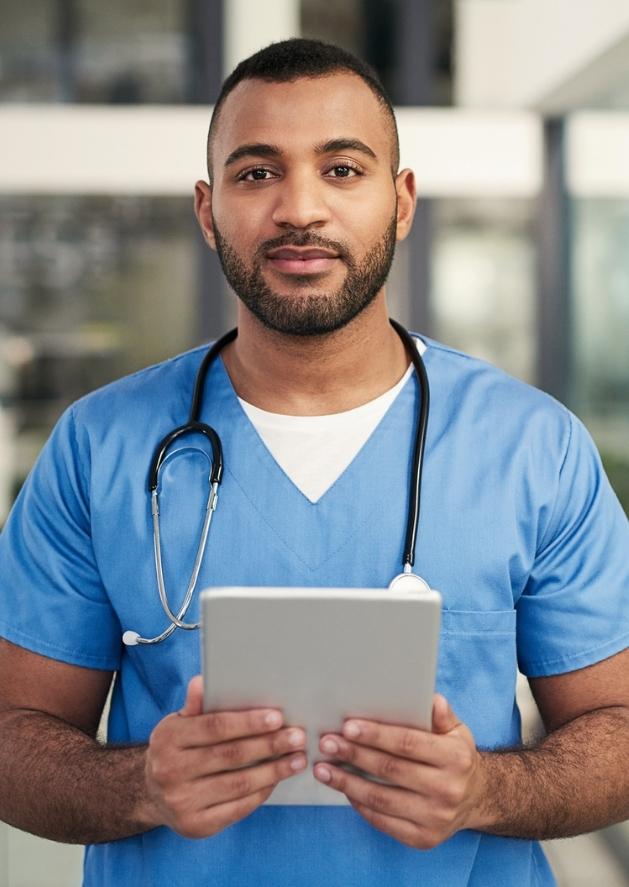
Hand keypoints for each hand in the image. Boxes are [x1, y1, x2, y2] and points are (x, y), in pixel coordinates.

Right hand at [145, 676, 306, 838]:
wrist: (152, 793)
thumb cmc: (176, 749)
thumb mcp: (179, 723)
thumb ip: (196, 706)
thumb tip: (203, 682)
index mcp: (169, 738)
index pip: (215, 727)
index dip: (248, 722)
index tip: (277, 717)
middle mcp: (171, 771)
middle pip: (231, 755)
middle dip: (270, 745)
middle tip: (297, 737)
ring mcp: (182, 801)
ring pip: (239, 783)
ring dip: (274, 771)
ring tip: (297, 760)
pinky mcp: (196, 825)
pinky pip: (237, 808)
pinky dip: (261, 792)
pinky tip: (277, 780)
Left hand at [313, 694, 483, 849]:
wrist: (477, 799)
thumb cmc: (456, 757)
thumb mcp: (457, 731)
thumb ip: (442, 715)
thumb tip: (430, 699)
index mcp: (454, 758)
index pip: (407, 744)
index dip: (376, 735)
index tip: (348, 727)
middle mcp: (447, 789)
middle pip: (390, 770)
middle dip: (354, 755)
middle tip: (328, 743)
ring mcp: (435, 818)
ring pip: (382, 798)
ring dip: (347, 783)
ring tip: (323, 770)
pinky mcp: (423, 839)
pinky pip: (384, 821)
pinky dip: (360, 805)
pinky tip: (344, 789)